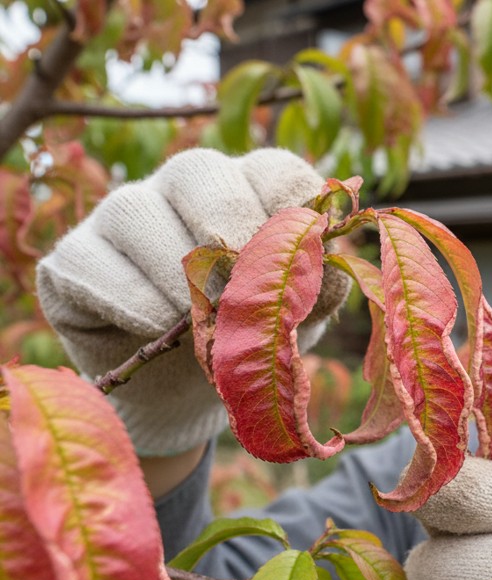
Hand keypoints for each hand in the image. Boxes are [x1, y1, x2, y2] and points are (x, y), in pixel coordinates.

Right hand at [36, 148, 350, 455]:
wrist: (194, 401)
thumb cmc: (253, 341)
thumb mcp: (298, 315)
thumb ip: (317, 281)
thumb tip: (324, 253)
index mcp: (251, 190)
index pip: (275, 172)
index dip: (290, 216)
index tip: (298, 267)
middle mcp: (183, 188)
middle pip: (199, 172)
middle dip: (228, 233)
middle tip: (243, 289)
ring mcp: (123, 217)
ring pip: (135, 210)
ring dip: (174, 273)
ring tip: (199, 321)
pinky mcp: (73, 260)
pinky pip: (86, 263)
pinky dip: (127, 299)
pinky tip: (155, 328)